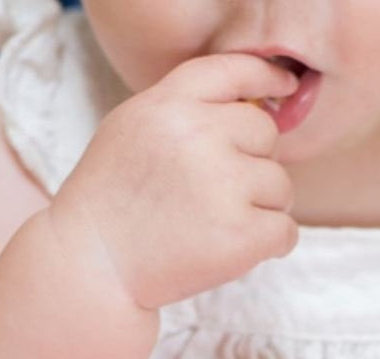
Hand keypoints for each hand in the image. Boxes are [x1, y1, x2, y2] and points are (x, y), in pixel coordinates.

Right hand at [50, 53, 299, 310]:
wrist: (93, 267)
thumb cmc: (111, 203)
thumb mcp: (130, 131)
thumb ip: (183, 110)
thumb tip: (256, 103)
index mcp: (168, 105)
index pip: (234, 70)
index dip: (267, 77)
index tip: (286, 86)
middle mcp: (198, 136)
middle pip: (266, 133)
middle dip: (253, 164)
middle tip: (218, 196)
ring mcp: (223, 185)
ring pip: (280, 186)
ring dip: (260, 209)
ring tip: (215, 227)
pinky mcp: (241, 235)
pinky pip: (286, 231)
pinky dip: (271, 245)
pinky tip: (236, 251)